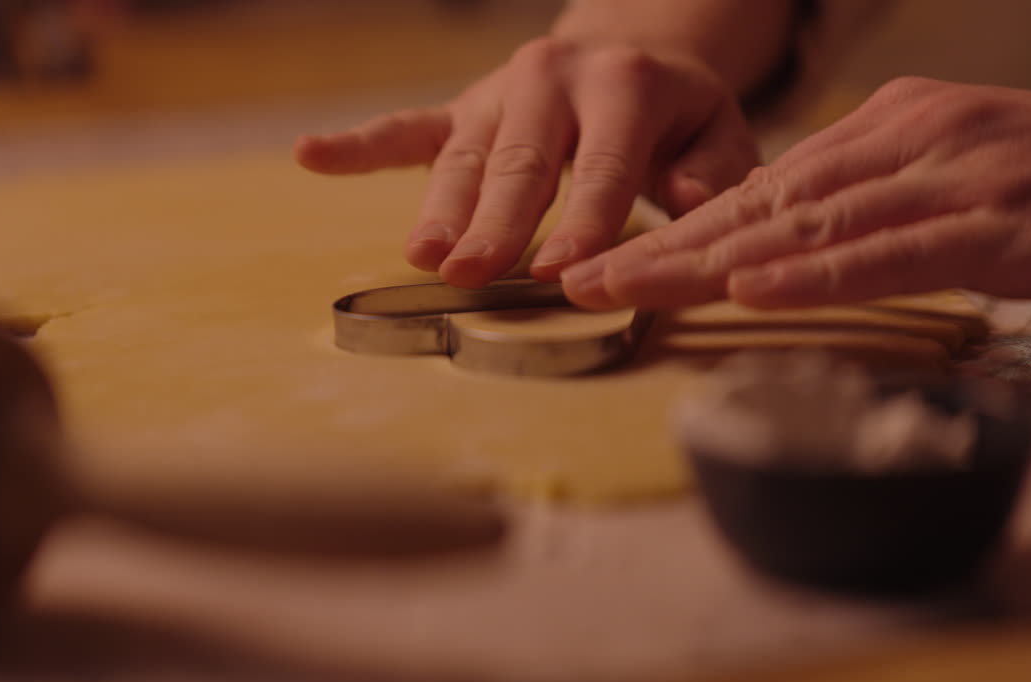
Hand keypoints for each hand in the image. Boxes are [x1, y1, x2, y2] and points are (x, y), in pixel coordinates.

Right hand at [294, 36, 758, 287]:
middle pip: (519, 161)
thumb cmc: (677, 117)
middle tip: (473, 275)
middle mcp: (551, 78)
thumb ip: (714, 169)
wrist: (628, 57)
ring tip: (424, 255)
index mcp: (622, 85)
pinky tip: (312, 155)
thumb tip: (687, 199)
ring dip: (441, 208)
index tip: (562, 273)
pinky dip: (359, 146)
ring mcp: (498, 93)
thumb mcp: (718, 131)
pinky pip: (407, 128)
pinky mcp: (462, 109)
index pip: (602, 163)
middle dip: (496, 222)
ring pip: (464, 155)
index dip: (584, 220)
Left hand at [563, 77, 1030, 308]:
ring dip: (710, 260)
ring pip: (809, 223)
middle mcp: (910, 137)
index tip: (608, 260)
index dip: (678, 226)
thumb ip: (872, 208)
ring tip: (629, 287)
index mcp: (892, 126)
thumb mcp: (953, 182)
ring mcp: (957, 174)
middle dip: (665, 244)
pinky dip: (818, 273)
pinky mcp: (1005, 223)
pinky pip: (894, 252)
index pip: (764, 185)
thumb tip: (785, 246)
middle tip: (580, 276)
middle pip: (764, 201)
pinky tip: (752, 289)